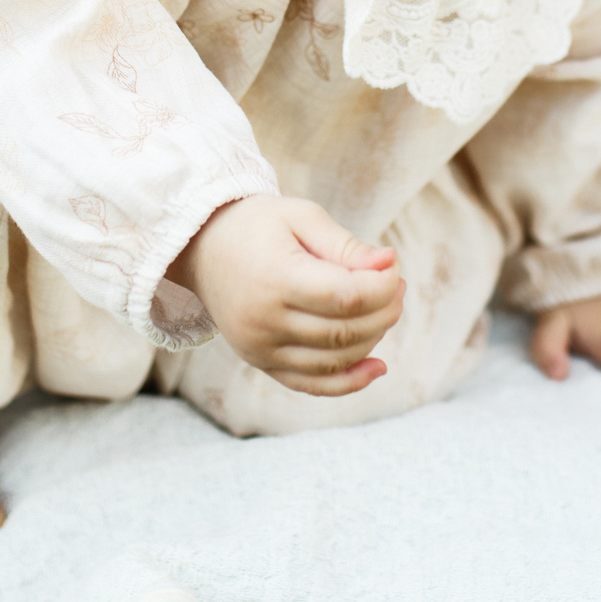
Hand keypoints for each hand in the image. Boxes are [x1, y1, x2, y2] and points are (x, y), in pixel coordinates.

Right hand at [166, 195, 404, 396]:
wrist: (202, 248)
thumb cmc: (258, 225)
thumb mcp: (301, 217)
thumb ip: (345, 245)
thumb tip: (388, 264)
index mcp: (276, 278)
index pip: (346, 296)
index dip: (382, 286)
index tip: (393, 265)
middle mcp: (264, 321)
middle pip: (344, 331)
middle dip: (384, 311)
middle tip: (397, 286)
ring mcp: (260, 348)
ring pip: (334, 360)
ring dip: (372, 339)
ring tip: (384, 308)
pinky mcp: (261, 363)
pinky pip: (311, 384)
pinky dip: (349, 381)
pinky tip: (378, 367)